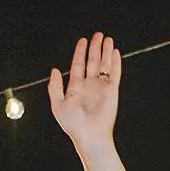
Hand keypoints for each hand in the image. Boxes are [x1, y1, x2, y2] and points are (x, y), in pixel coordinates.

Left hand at [48, 33, 120, 148]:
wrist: (90, 135)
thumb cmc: (73, 124)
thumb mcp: (57, 105)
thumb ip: (54, 87)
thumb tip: (54, 70)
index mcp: (76, 88)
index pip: (78, 65)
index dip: (80, 52)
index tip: (82, 41)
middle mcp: (89, 85)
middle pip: (92, 61)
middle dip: (95, 47)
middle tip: (97, 35)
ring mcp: (101, 87)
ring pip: (104, 64)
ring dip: (105, 51)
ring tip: (107, 39)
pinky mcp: (112, 90)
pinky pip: (114, 73)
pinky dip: (115, 62)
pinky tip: (114, 51)